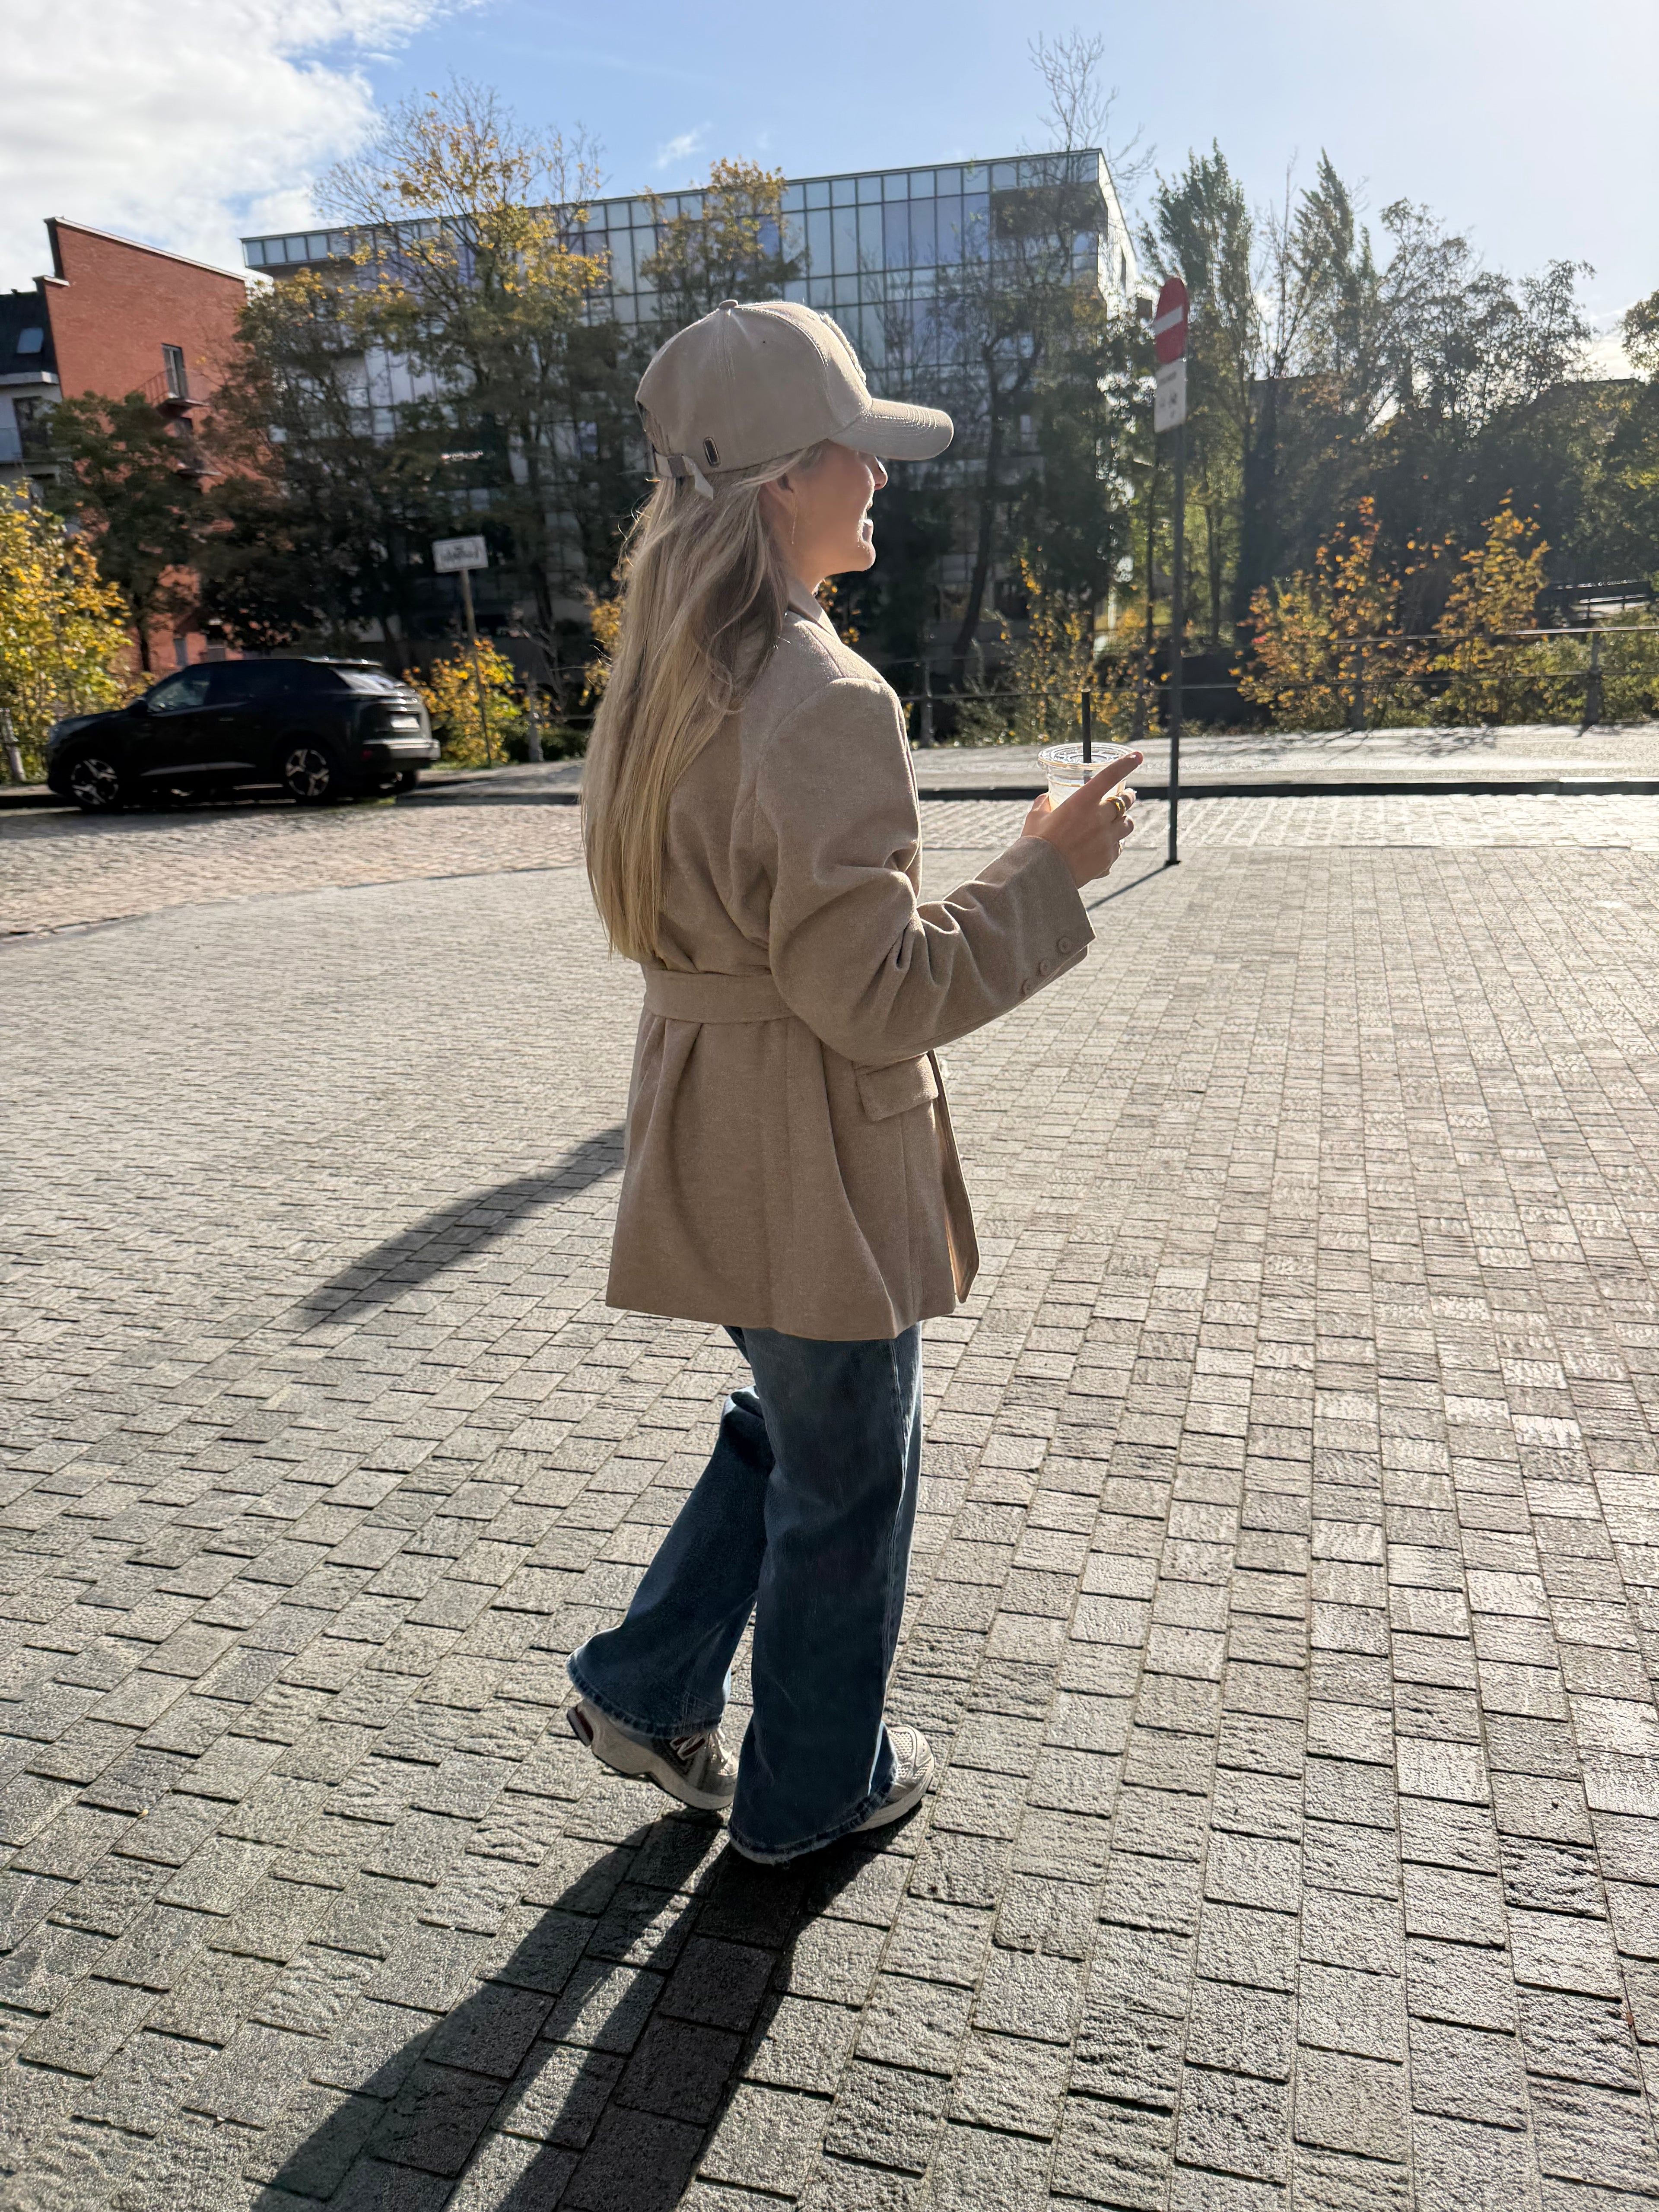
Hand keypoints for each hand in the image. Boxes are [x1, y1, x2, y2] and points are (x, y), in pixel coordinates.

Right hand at [1019, 751, 1142, 887]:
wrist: (1042, 876)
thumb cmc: (1035, 843)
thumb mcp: (1035, 817)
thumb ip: (1044, 803)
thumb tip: (1047, 798)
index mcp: (1082, 802)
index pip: (1110, 776)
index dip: (1126, 763)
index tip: (1137, 756)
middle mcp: (1099, 818)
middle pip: (1125, 801)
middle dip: (1128, 796)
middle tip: (1128, 795)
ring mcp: (1107, 839)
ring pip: (1127, 825)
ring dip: (1124, 821)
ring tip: (1119, 822)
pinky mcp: (1108, 858)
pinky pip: (1119, 847)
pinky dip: (1115, 844)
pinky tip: (1106, 846)